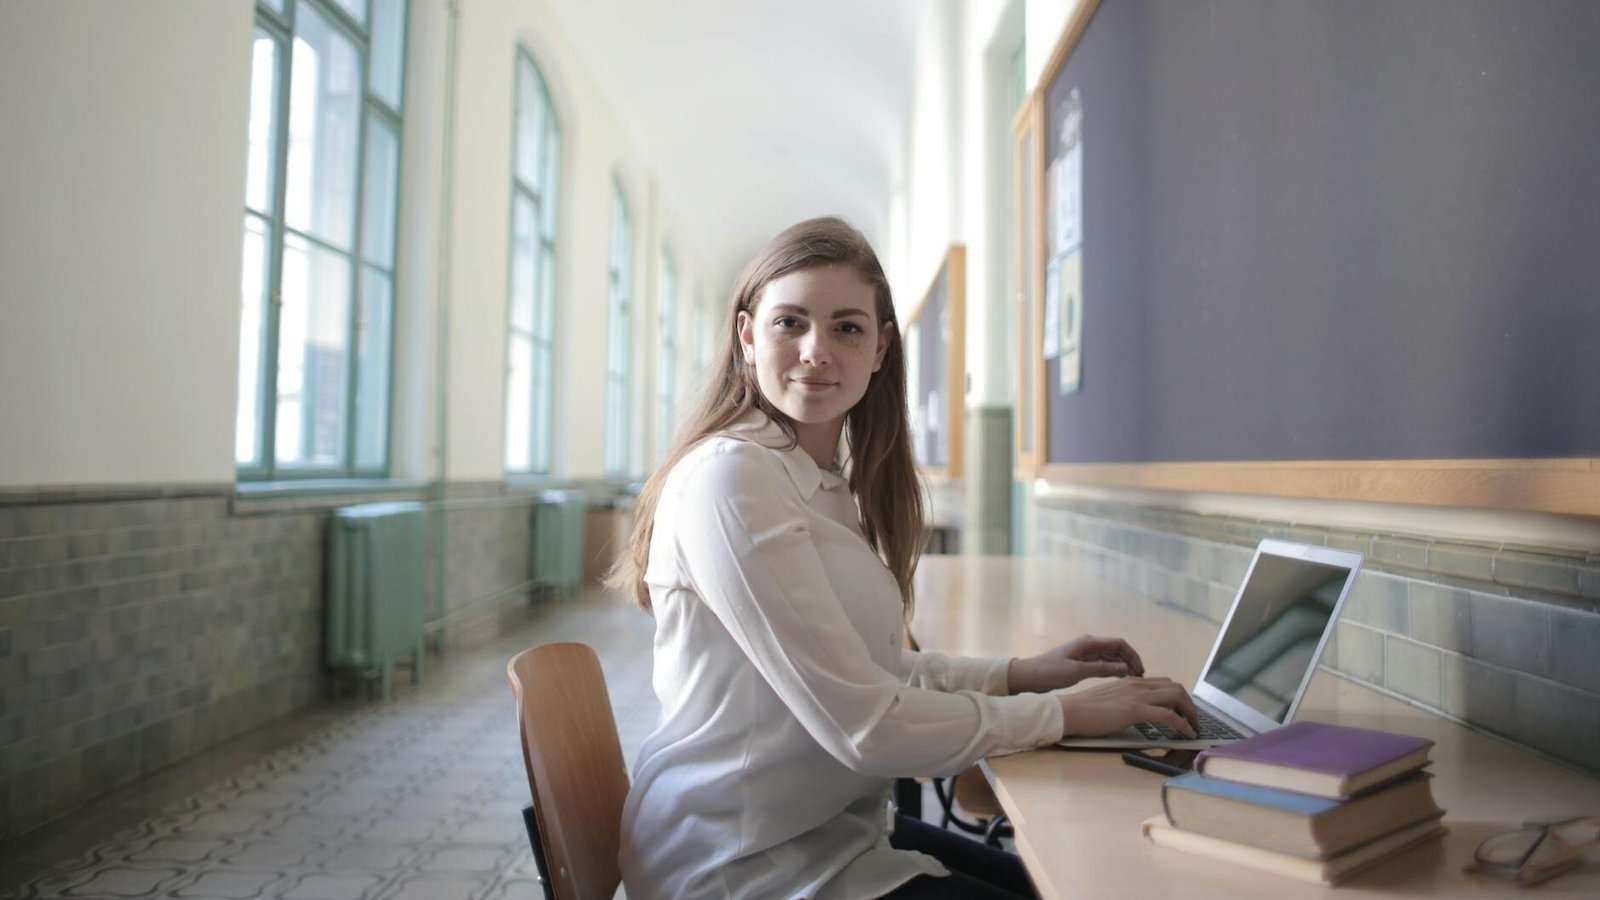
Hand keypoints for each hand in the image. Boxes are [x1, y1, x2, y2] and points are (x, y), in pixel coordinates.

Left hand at [1007, 634, 1144, 692]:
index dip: (1132, 655)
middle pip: (1117, 649)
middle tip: (1139, 678)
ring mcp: (1085, 653)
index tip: (1140, 671)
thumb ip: (1102, 669)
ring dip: (1123, 666)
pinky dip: (1113, 669)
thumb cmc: (1050, 672)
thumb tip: (1125, 668)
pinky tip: (1120, 679)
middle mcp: (1088, 644)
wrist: (1029, 676)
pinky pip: (1103, 663)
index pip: (1119, 643)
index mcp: (1088, 642)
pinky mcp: (1081, 662)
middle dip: (1130, 661)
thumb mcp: (1077, 671)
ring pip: (1111, 657)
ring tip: (1133, 681)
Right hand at [1056, 677, 1199, 738]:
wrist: (1070, 711)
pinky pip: (1169, 715)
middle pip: (1176, 688)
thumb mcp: (1110, 698)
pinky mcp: (1136, 710)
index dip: (1178, 697)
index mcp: (1131, 681)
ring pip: (1177, 697)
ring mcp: (1138, 696)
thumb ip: (1125, 699)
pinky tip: (1188, 734)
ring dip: (1191, 713)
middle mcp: (1138, 684)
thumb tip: (1136, 711)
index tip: (1183, 711)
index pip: (1164, 683)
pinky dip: (1184, 724)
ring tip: (1194, 728)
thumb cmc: (1084, 709)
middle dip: (1190, 705)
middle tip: (1193, 721)